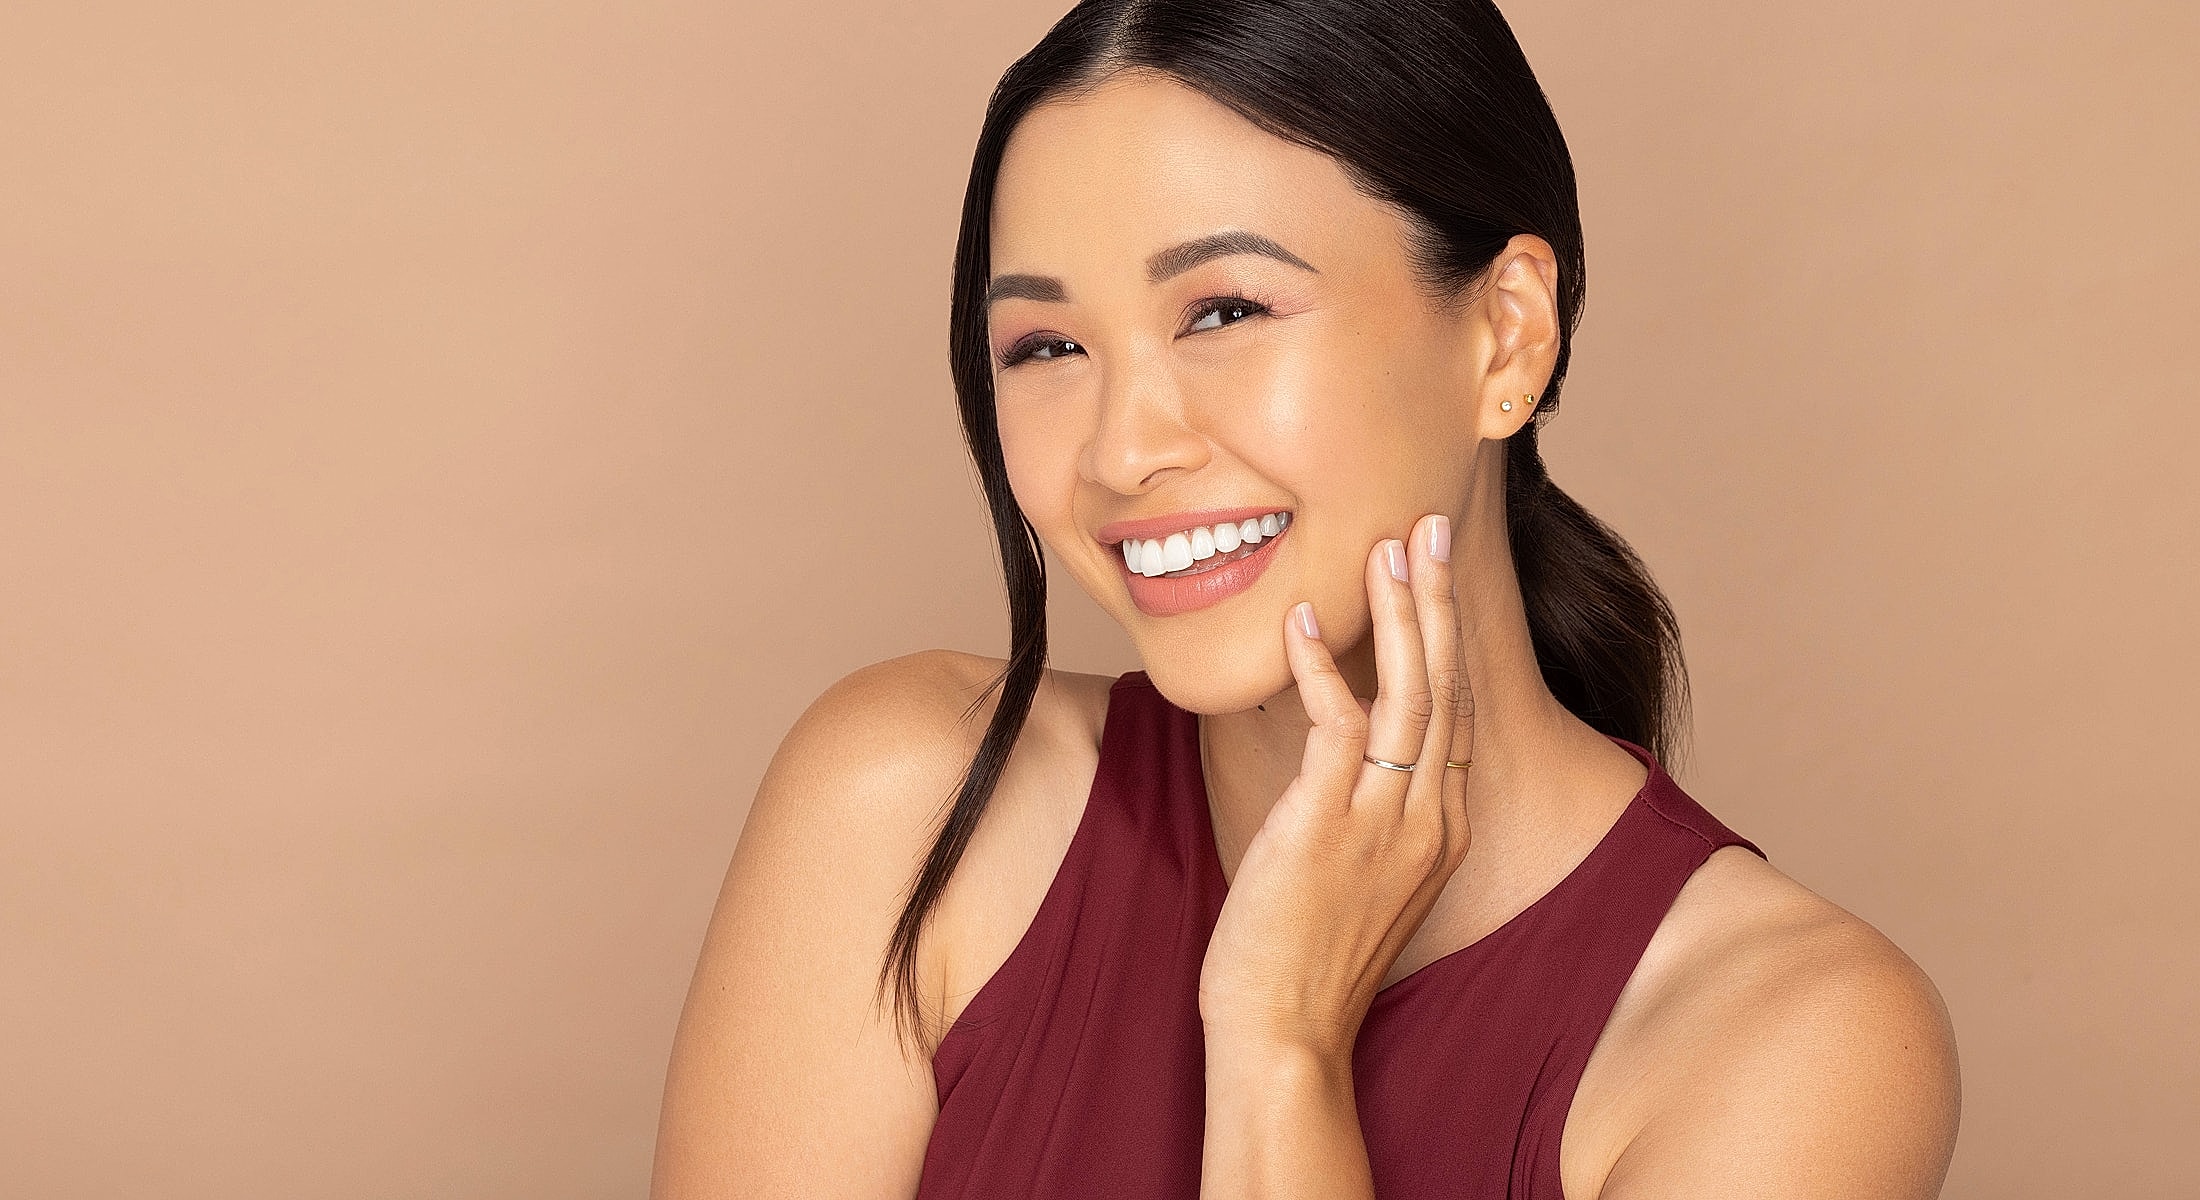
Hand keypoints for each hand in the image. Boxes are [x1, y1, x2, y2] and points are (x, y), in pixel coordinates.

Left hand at [1197, 513, 1475, 1064]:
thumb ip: (1359, 817)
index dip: (1446, 640)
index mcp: (1440, 831)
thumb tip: (1333, 764)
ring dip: (1399, 611)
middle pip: (1446, 686)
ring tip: (1388, 545)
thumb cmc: (1301, 962)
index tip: (1434, 577)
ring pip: (1409, 691)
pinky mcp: (1332, 822)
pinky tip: (1301, 617)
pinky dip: (1320, 663)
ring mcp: (1386, 820)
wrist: (1285, 1035)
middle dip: (1439, 600)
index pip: (1452, 713)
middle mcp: (1428, 819)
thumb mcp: (1351, 880)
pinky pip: (1337, 720)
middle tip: (1431, 527)